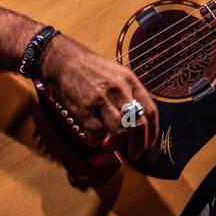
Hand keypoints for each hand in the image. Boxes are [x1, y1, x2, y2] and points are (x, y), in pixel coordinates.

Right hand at [39, 35, 159, 161]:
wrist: (64, 60)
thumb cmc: (91, 69)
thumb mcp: (117, 74)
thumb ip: (129, 95)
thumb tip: (138, 123)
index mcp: (130, 81)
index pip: (149, 111)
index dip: (151, 132)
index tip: (148, 145)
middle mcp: (118, 90)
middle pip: (137, 124)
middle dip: (138, 145)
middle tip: (134, 155)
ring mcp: (101, 100)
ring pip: (119, 131)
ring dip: (117, 143)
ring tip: (111, 145)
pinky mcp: (84, 109)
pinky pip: (96, 132)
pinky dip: (97, 139)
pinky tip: (94, 136)